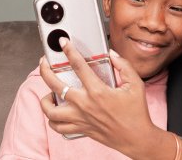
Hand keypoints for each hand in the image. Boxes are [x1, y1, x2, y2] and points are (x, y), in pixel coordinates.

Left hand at [40, 38, 159, 155]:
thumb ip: (124, 66)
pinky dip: (52, 120)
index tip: (63, 43)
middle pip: (55, 85)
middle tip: (44, 64)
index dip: (69, 51)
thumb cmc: (137, 113)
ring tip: (48, 92)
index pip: (78, 66)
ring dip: (45, 100)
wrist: (136, 137)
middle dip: (45, 70)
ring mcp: (80, 118)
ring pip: (50, 111)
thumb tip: (112, 55)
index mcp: (98, 91)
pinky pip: (58, 128)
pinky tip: (56, 112)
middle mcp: (85, 105)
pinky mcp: (80, 129)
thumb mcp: (136, 84)